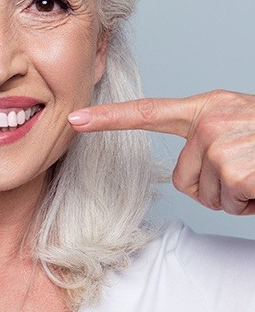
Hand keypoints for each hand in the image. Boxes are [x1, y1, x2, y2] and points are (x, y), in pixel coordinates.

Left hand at [68, 90, 254, 214]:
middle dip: (216, 187)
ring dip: (238, 196)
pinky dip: (252, 203)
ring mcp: (221, 140)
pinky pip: (230, 202)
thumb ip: (206, 139)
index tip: (75, 120)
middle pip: (182, 178)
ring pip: (206, 195)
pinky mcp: (235, 165)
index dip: (108, 119)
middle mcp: (210, 119)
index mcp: (207, 108)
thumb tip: (185, 173)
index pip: (147, 113)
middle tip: (249, 172)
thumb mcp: (239, 128)